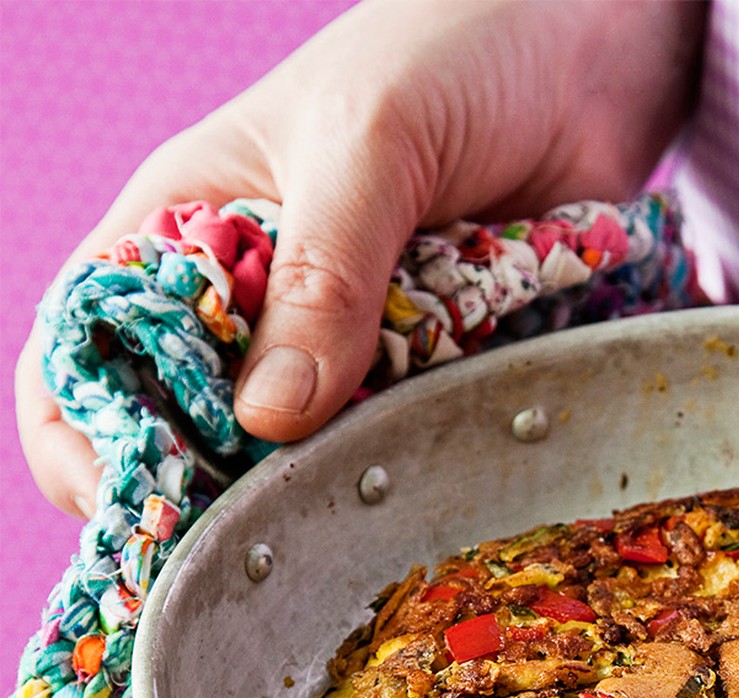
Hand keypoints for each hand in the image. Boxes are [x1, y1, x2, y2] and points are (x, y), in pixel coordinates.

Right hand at [15, 0, 705, 516]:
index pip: (90, 350)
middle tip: (267, 547)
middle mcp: (259, 295)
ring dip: (329, 485)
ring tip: (353, 527)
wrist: (590, 48)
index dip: (88, 440)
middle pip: (201, 425)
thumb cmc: (452, 50)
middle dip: (221, 488)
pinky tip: (427, 487)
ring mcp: (349, 336)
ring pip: (310, 446)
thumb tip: (268, 421)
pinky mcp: (430, 359)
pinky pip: (404, 433)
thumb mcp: (366, 144)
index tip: (138, 511)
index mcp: (190, 227)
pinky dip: (411, 462)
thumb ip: (320, 275)